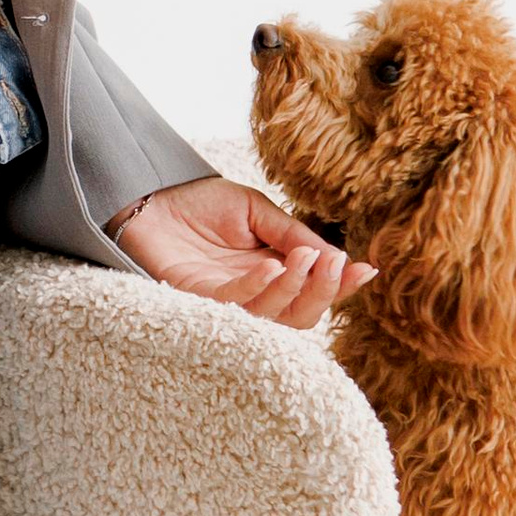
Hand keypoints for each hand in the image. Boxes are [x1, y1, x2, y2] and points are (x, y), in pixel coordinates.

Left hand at [106, 177, 374, 329]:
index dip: (341, 285)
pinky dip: (257, 287)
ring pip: (273, 317)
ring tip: (305, 258)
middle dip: (324, 292)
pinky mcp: (198, 301)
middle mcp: (254, 295)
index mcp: (273, 273)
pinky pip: (235, 304)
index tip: (365, 270)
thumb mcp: (256, 211)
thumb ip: (291, 233)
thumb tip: (336, 256)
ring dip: (295, 290)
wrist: (150, 199)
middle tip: (334, 264)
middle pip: (300, 315)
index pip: (314, 290)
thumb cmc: (200, 206)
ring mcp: (227, 302)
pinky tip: (271, 266)